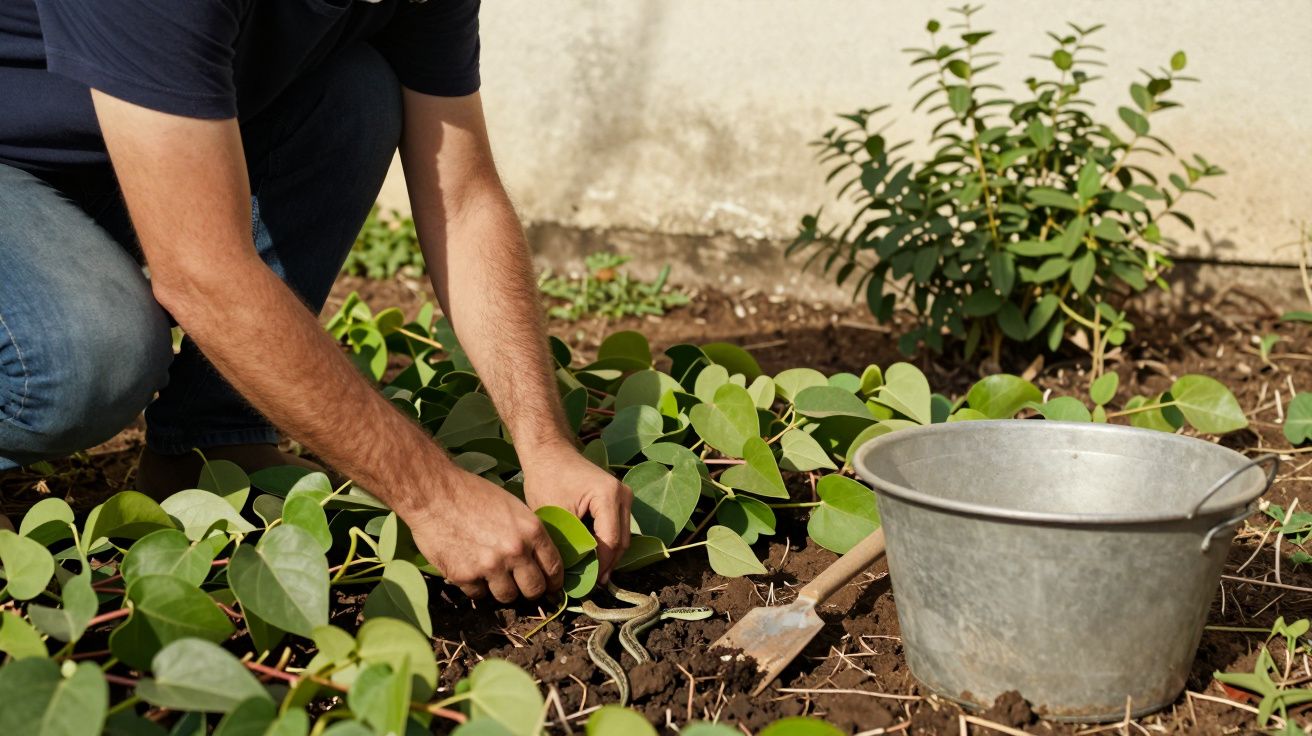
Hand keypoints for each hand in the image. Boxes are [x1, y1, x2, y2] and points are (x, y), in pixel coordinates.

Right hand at [404, 468, 563, 603]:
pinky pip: (478, 594)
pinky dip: (476, 587)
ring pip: (507, 596)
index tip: (551, 588)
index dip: (553, 582)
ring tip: (492, 576)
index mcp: (532, 531)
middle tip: (522, 588)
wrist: (434, 493)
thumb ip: (528, 534)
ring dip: (502, 590)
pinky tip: (470, 569)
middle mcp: (515, 551)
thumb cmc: (473, 494)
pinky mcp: (465, 576)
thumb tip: (538, 559)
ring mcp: (490, 566)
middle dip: (530, 592)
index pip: (553, 568)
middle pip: (533, 589)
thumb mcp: (513, 507)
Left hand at [522, 443, 632, 582]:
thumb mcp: (555, 515)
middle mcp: (624, 495)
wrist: (549, 453)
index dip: (599, 566)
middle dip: (606, 564)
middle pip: (621, 542)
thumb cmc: (547, 479)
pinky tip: (591, 557)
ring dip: (607, 556)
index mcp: (609, 496)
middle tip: (589, 584)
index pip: (610, 542)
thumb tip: (573, 575)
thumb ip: (568, 544)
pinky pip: (617, 529)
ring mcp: (624, 497)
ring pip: (621, 537)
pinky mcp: (619, 500)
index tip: (585, 584)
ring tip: (590, 574)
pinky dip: (606, 544)